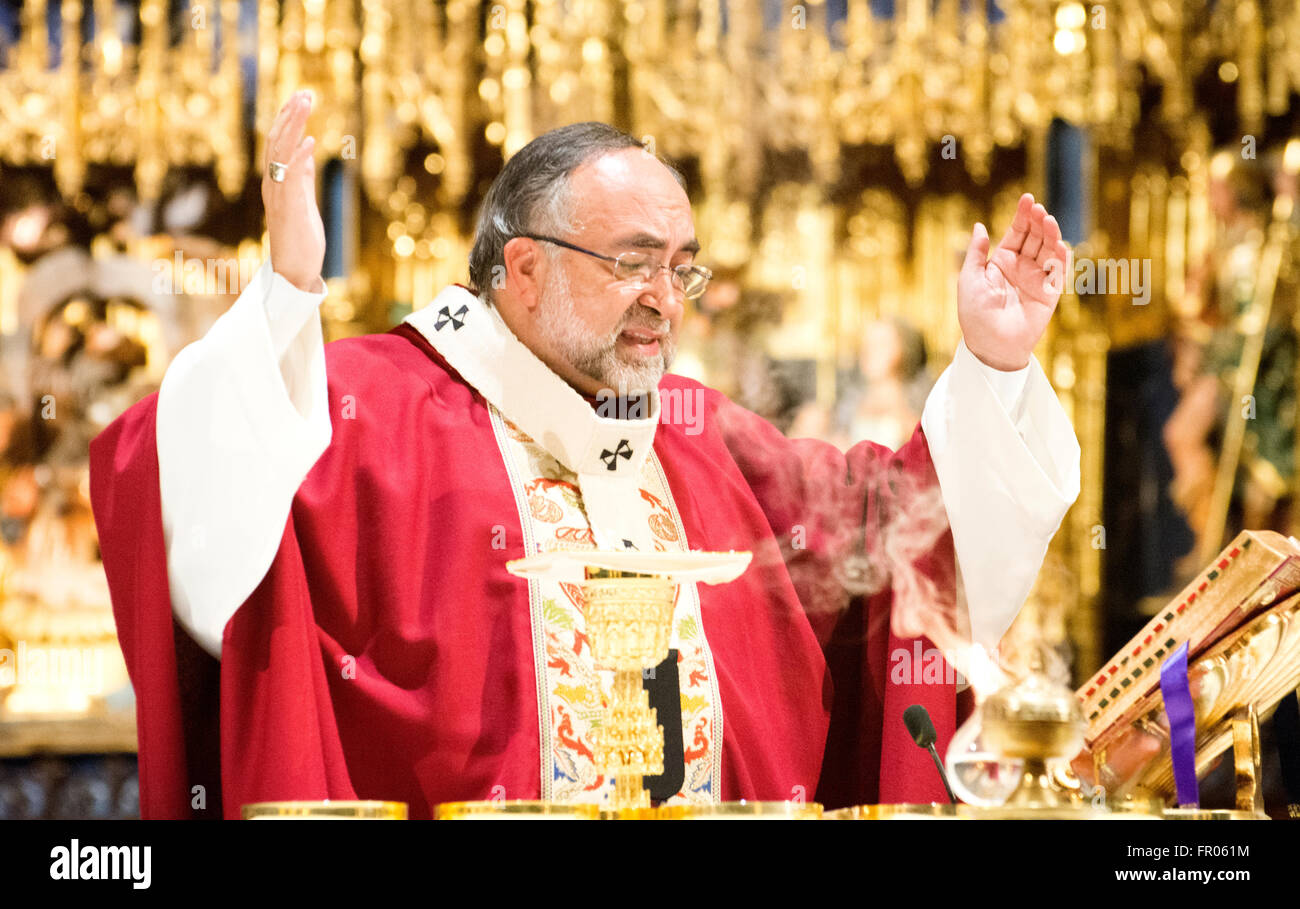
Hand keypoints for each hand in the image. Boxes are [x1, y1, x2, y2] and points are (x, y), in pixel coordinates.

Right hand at [262, 91, 324, 292]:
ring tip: (306, 104)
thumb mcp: (304, 200)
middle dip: (291, 115)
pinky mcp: (290, 210)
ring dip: (294, 127)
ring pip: (281, 154)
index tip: (301, 96)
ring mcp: (279, 196)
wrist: (295, 272)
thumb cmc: (300, 239)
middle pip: (277, 141)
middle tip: (306, 92)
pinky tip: (310, 142)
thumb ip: (303, 177)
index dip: (288, 118)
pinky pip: (292, 180)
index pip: (278, 142)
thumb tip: (307, 153)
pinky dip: (299, 159)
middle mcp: (273, 185)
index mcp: (277, 181)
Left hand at [957, 193, 1069, 370]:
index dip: (1022, 216)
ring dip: (1051, 235)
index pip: (1017, 232)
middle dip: (1038, 222)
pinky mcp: (1049, 294)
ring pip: (1049, 250)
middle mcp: (1022, 267)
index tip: (1027, 199)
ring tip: (1048, 221)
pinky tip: (1060, 244)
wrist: (990, 345)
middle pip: (1035, 237)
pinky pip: (1058, 272)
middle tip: (1038, 209)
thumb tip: (979, 225)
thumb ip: (976, 253)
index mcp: (1003, 261)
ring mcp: (1037, 279)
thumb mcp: (969, 279)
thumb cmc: (974, 314)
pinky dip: (1061, 258)